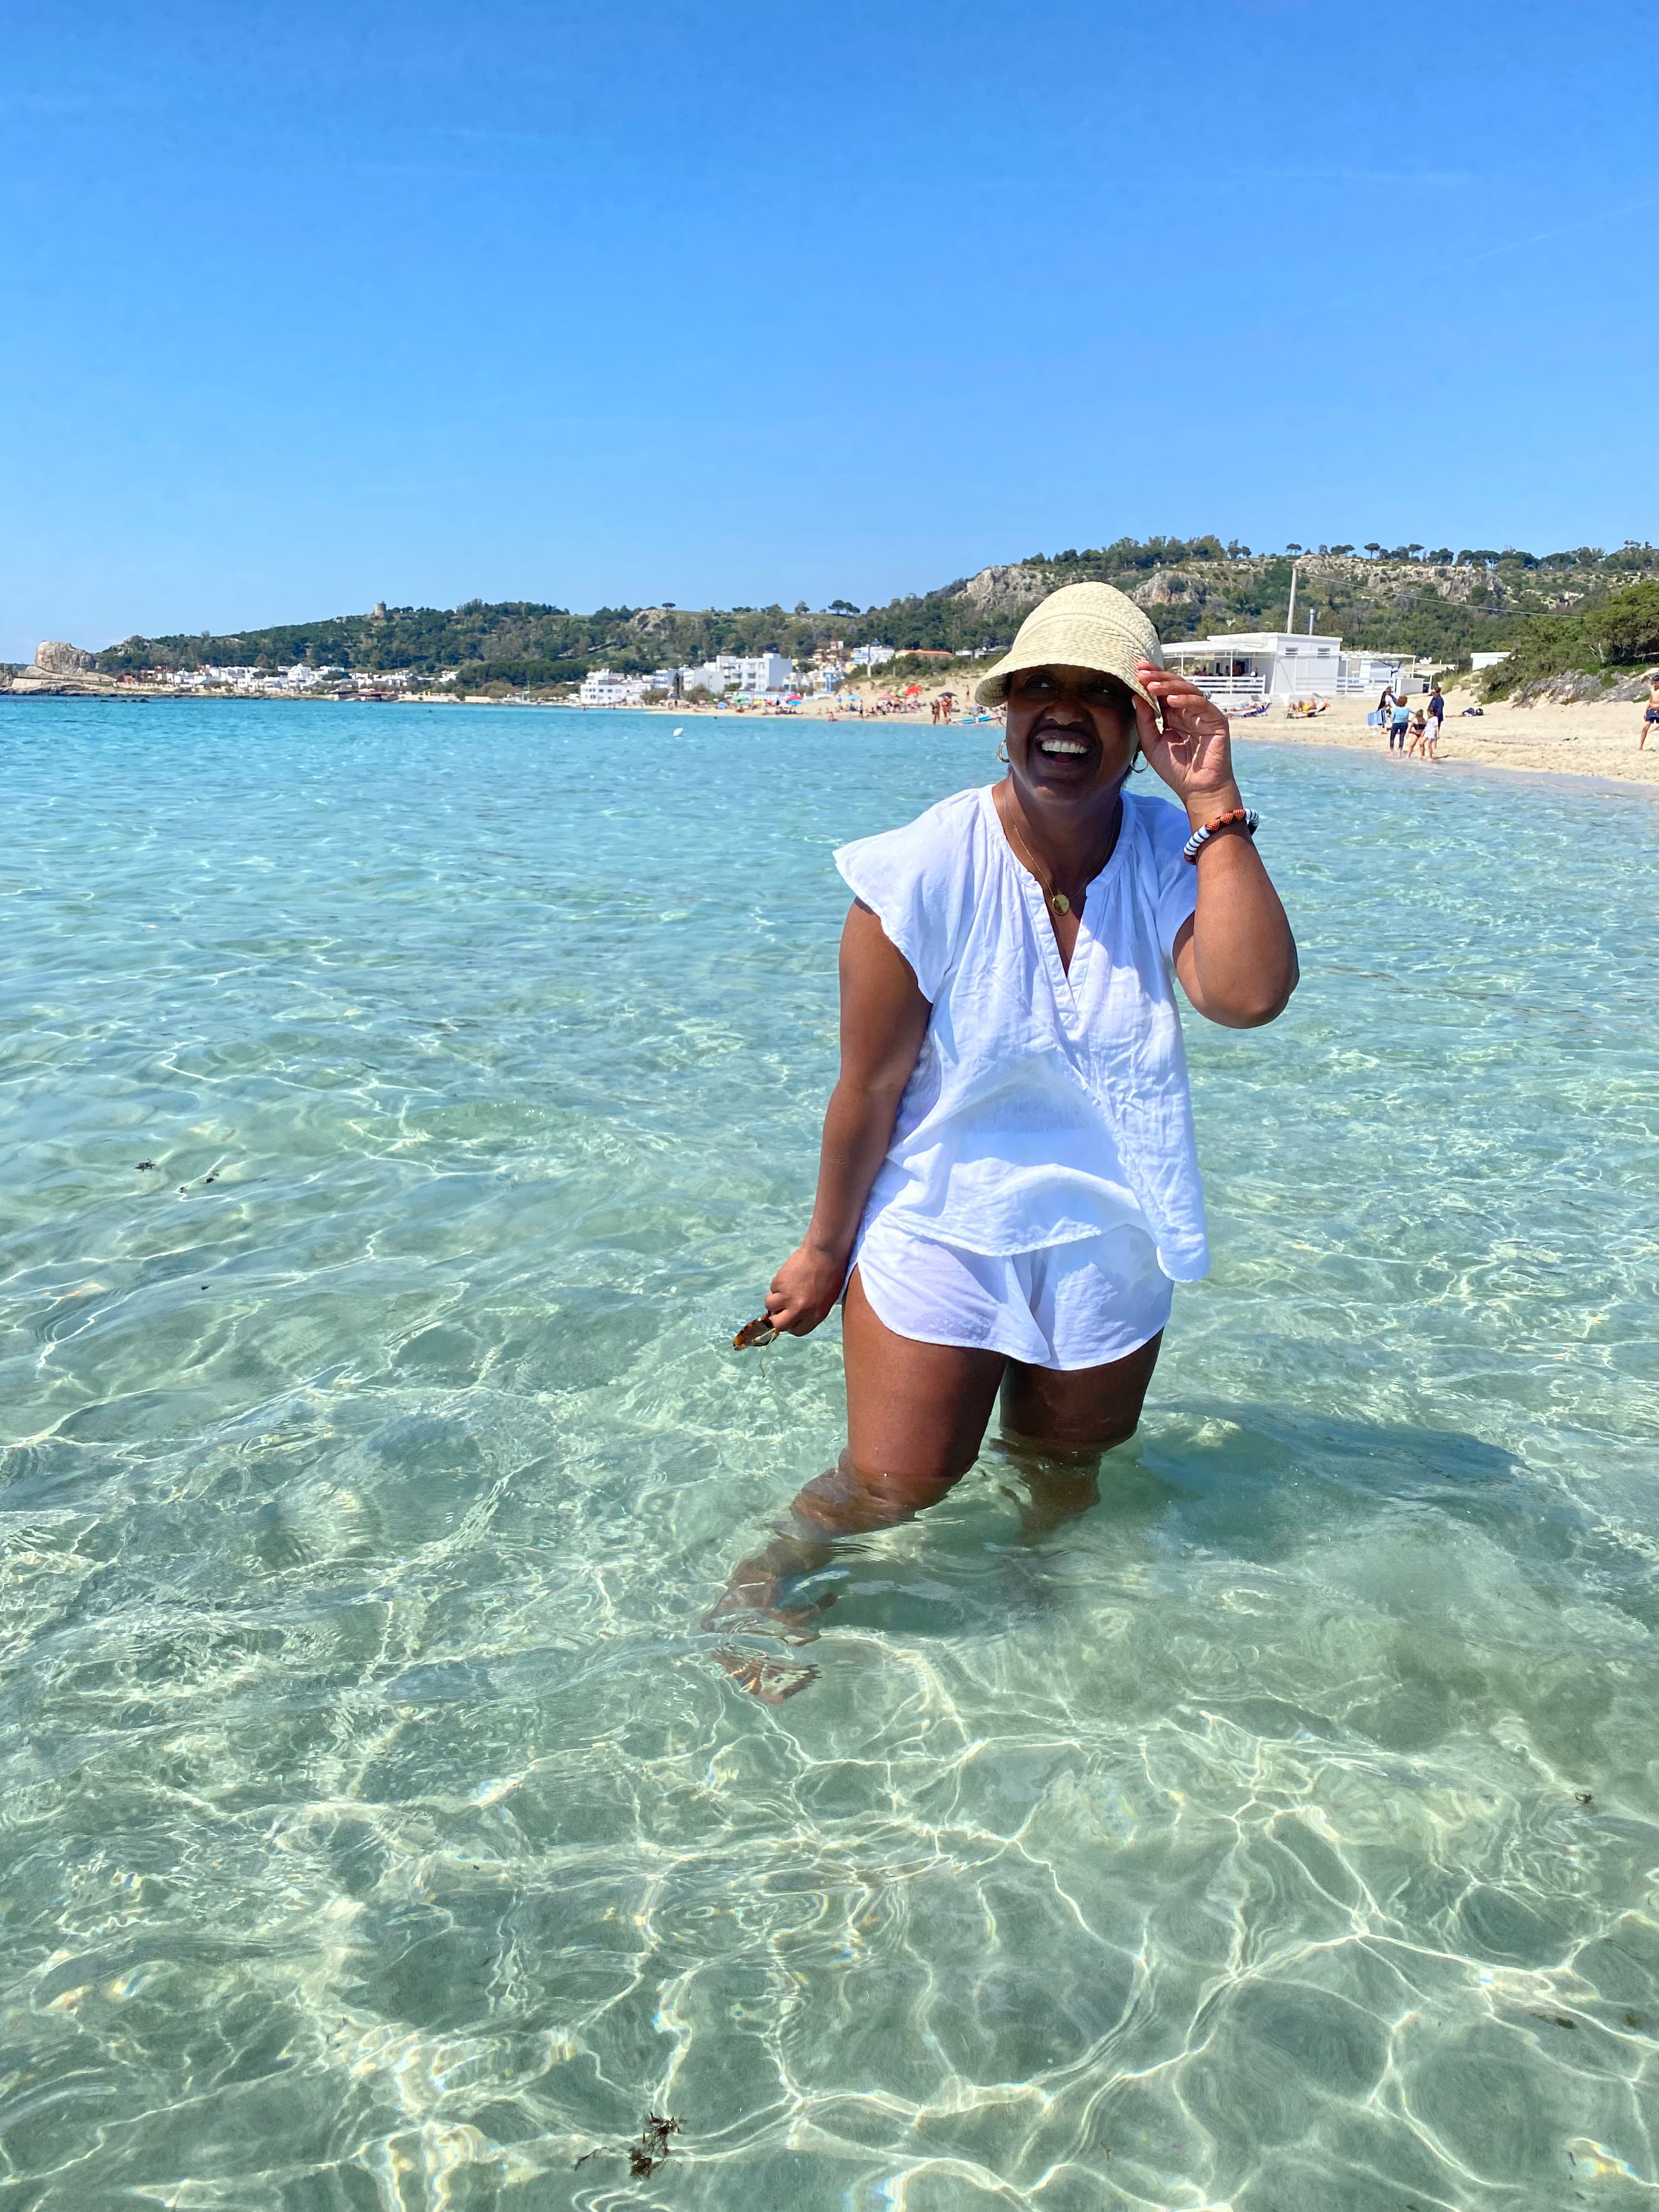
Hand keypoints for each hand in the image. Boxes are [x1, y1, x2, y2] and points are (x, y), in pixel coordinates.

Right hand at [764, 1241, 846, 1336]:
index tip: (790, 1317)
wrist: (825, 1252)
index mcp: (816, 1315)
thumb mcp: (828, 1299)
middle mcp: (800, 1309)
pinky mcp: (779, 1283)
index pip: (797, 1331)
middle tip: (780, 1309)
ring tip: (782, 1290)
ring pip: (769, 1306)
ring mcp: (788, 1297)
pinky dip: (777, 1284)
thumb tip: (797, 1315)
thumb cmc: (832, 1274)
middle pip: (779, 1325)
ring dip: (773, 1300)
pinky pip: (772, 1288)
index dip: (792, 1324)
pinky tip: (788, 1275)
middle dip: (777, 1318)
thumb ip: (812, 1310)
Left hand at [1133, 661, 1240, 809]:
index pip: (1162, 691)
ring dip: (1169, 686)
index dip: (1151, 679)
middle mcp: (1188, 711)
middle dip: (1158, 677)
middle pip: (1174, 686)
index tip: (1135, 669)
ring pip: (1188, 690)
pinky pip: (1201, 704)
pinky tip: (1170, 701)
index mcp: (1174, 715)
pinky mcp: (1216, 720)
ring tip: (1152, 685)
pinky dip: (1186, 701)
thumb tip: (1135, 696)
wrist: (1197, 789)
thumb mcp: (1152, 744)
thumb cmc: (1176, 770)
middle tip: (1141, 671)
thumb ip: (1145, 721)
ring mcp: (1203, 714)